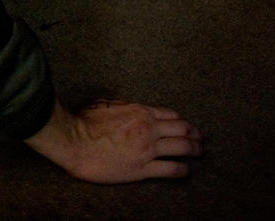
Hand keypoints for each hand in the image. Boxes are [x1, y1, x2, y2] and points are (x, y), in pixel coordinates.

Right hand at [25, 99, 202, 183]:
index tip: (186, 125)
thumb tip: (123, 106)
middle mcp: (148, 129)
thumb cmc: (83, 122)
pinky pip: (170, 169)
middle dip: (194, 134)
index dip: (182, 121)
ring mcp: (148, 149)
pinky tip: (185, 170)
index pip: (170, 115)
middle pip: (182, 130)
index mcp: (139, 112)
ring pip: (181, 148)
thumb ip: (119, 106)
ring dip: (194, 150)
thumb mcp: (103, 104)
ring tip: (199, 152)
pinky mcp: (143, 169)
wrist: (74, 142)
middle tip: (200, 138)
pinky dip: (182, 169)